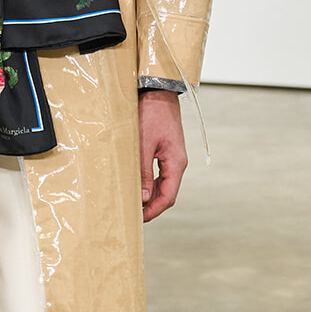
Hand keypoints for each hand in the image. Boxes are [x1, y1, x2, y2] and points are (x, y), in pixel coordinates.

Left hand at [138, 89, 186, 222]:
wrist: (158, 92)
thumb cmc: (152, 114)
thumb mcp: (144, 145)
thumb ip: (144, 172)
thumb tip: (143, 198)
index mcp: (176, 163)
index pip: (168, 197)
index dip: (154, 211)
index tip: (139, 219)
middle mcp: (178, 163)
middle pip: (167, 193)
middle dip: (151, 207)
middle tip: (133, 215)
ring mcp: (172, 158)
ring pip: (163, 185)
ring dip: (150, 196)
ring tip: (133, 204)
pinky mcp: (165, 152)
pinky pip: (159, 174)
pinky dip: (149, 184)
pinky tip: (137, 187)